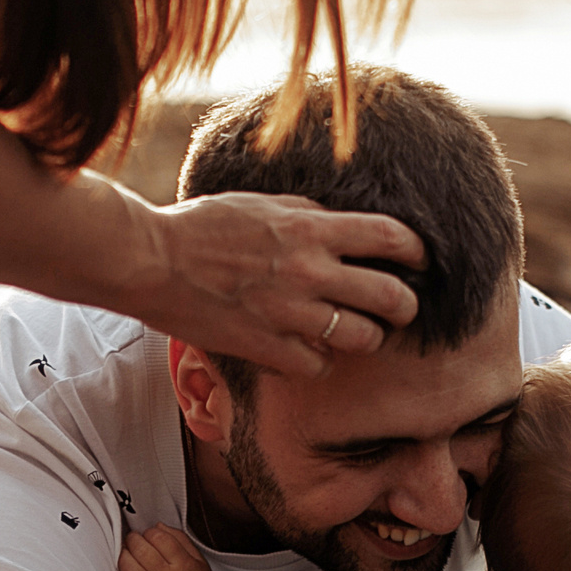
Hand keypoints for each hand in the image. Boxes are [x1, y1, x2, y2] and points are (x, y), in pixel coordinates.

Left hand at [119, 525, 222, 570]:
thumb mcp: (199, 561)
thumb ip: (180, 540)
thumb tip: (157, 526)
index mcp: (184, 564)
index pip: (159, 537)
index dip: (149, 532)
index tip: (147, 536)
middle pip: (141, 550)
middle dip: (132, 541)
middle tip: (133, 543)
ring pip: (130, 570)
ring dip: (124, 560)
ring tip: (127, 558)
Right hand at [126, 192, 423, 376]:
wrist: (151, 261)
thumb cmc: (201, 226)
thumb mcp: (261, 203)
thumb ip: (307, 215)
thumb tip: (343, 225)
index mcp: (310, 229)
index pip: (391, 237)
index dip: (417, 251)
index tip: (420, 261)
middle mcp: (309, 271)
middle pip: (391, 296)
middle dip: (406, 305)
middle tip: (400, 308)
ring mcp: (289, 314)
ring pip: (363, 339)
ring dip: (367, 338)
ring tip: (357, 334)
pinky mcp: (266, 347)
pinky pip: (318, 366)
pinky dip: (319, 362)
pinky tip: (309, 351)